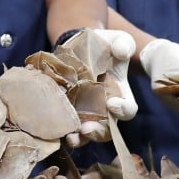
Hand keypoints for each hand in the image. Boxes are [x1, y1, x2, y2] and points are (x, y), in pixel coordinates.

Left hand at [64, 29, 137, 147]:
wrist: (79, 44)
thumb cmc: (104, 44)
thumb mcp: (117, 39)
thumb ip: (123, 44)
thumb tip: (120, 52)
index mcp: (120, 95)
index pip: (127, 109)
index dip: (122, 110)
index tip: (112, 104)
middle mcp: (103, 108)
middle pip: (105, 129)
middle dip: (96, 132)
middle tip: (86, 130)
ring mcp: (84, 111)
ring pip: (84, 133)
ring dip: (78, 138)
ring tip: (70, 138)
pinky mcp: (65, 108)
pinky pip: (63, 124)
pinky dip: (58, 128)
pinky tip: (51, 126)